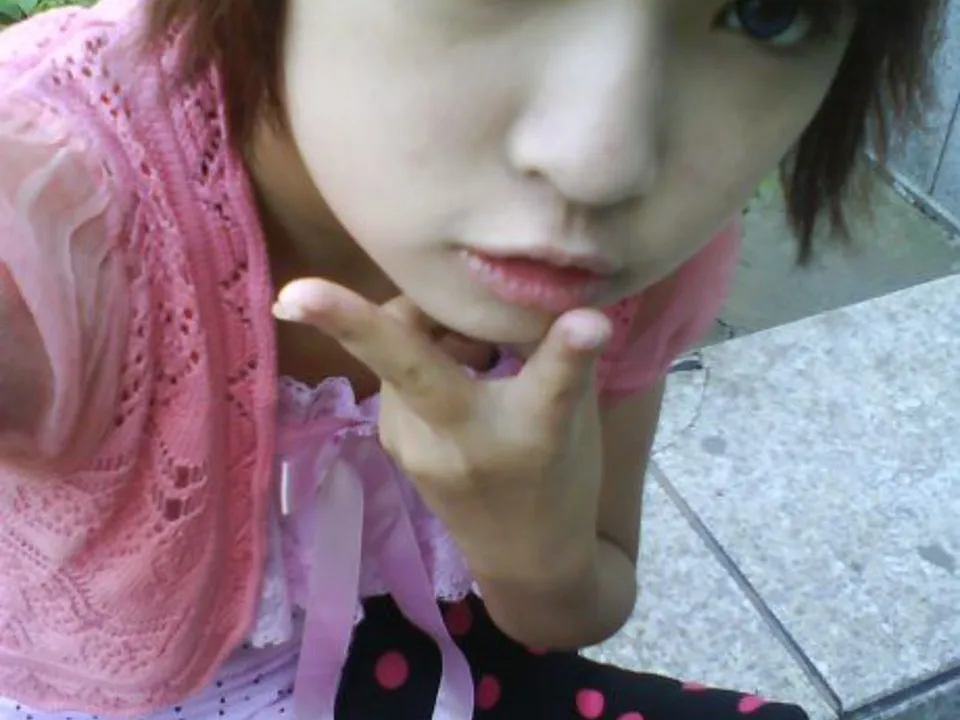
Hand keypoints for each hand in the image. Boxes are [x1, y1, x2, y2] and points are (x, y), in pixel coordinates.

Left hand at [273, 280, 612, 581]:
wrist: (530, 561)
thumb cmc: (563, 479)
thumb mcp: (576, 413)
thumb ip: (563, 352)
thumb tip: (567, 295)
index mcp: (484, 421)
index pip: (426, 362)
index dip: (355, 322)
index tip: (293, 293)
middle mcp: (428, 433)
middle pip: (397, 338)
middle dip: (435, 308)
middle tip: (492, 323)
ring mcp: (402, 443)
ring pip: (397, 352)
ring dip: (437, 333)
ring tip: (489, 354)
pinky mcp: (394, 446)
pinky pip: (401, 376)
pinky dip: (430, 359)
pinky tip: (471, 380)